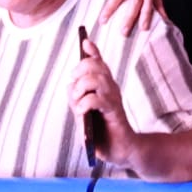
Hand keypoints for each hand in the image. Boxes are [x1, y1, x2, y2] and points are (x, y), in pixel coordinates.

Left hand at [71, 37, 137, 167]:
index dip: (92, 51)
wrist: (121, 150)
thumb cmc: (103, 131)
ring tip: (78, 100)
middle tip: (74, 86)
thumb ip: (77, 99)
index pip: (99, 63)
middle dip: (79, 70)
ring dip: (80, 87)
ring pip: (95, 79)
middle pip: (94, 65)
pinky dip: (84, 103)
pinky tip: (83, 111)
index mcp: (104, 86)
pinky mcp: (114, 111)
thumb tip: (70, 85)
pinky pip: (96, 99)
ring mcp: (113, 98)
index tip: (85, 42)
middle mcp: (110, 88)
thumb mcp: (85, 113)